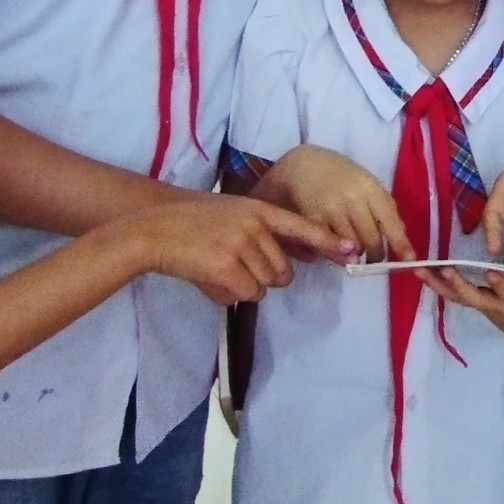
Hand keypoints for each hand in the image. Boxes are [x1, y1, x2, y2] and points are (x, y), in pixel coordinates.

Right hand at [133, 196, 352, 306]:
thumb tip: (284, 265)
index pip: (301, 226)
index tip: (351, 251)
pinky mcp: (227, 266)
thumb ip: (258, 231)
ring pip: (265, 285)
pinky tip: (210, 279)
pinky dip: (230, 294)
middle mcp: (254, 224)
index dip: (326, 242)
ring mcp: (241, 244)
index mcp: (257, 209)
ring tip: (218, 268)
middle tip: (234, 266)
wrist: (153, 229)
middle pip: (282, 271)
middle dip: (264, 277)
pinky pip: (246, 294)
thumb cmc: (189, 224)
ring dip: (246, 286)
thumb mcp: (230, 215)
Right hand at [260, 145, 412, 262]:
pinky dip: (335, 252)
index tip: (410, 261)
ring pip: (351, 248)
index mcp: (369, 188)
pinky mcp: (311, 221)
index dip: (401, 243)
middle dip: (375, 254)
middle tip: (373, 257)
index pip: (389, 220)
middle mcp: (351, 199)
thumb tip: (401, 232)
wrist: (301, 165)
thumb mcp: (366, 182)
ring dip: (355, 253)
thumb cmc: (340, 174)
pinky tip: (336, 244)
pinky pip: (329, 248)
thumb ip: (384, 205)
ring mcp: (330, 211)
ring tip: (353, 247)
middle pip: (371, 240)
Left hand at [429, 263, 503, 343]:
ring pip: (458, 297)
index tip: (492, 275)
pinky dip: (437, 285)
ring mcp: (484, 305)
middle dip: (460, 286)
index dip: (502, 287)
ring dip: (438, 286)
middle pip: (476, 298)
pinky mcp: (475, 302)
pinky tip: (421, 273)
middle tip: (445, 270)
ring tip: (420, 271)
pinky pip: (453, 295)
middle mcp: (499, 306)